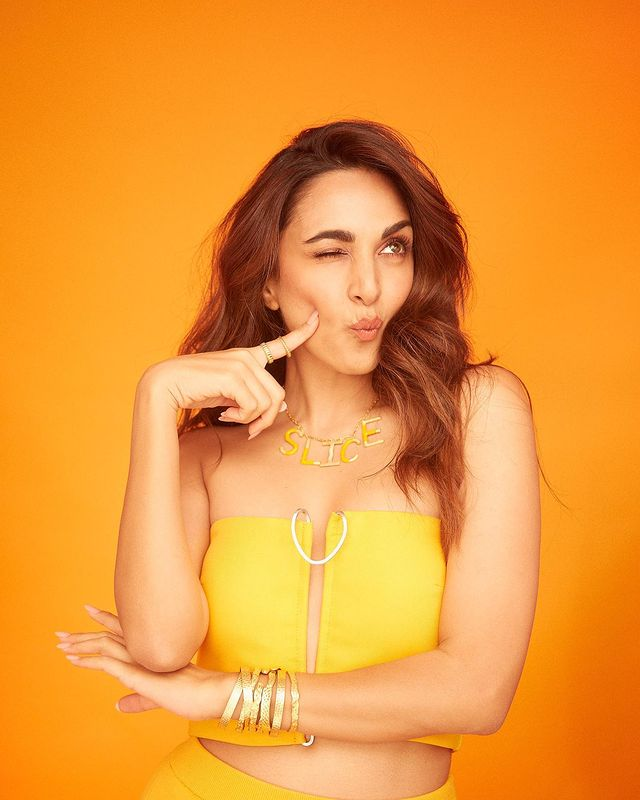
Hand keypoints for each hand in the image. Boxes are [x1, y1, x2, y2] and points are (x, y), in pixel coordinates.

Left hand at [55, 605, 222, 720]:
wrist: (209, 693)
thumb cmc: (192, 694)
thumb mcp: (158, 698)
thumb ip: (138, 700)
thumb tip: (118, 705)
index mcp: (150, 651)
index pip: (123, 630)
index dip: (105, 621)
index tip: (88, 611)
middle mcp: (143, 649)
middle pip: (109, 635)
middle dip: (84, 633)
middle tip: (61, 633)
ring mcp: (140, 658)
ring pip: (104, 645)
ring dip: (80, 644)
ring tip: (61, 643)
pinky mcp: (137, 672)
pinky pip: (107, 663)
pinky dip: (88, 661)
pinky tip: (73, 659)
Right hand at [140, 308, 319, 437]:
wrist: (164, 386)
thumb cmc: (194, 391)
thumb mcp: (228, 393)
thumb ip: (252, 396)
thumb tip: (280, 407)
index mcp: (245, 357)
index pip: (279, 345)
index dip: (301, 333)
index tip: (317, 319)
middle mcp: (246, 357)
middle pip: (277, 394)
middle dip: (266, 418)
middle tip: (249, 430)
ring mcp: (241, 364)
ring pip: (268, 402)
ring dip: (252, 420)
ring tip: (231, 419)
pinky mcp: (234, 375)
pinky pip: (254, 406)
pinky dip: (242, 418)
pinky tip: (225, 415)